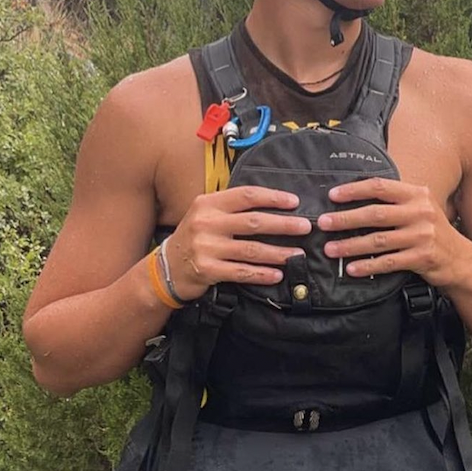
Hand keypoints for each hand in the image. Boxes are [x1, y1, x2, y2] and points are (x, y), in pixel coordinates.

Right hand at [166, 186, 311, 299]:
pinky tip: (277, 274)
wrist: (166, 267)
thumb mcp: (205, 214)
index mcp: (209, 204)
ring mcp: (206, 247)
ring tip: (298, 254)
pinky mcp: (208, 270)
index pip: (247, 196)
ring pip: (251, 249)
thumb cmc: (194, 237)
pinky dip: (262, 274)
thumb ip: (231, 207)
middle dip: (283, 225)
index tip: (294, 202)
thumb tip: (272, 205)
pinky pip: (242, 272)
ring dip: (278, 252)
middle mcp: (207, 223)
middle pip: (254, 222)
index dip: (273, 198)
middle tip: (305, 227)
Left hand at [317, 177, 459, 286]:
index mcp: (417, 194)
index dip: (354, 190)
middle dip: (346, 219)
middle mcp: (420, 212)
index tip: (333, 195)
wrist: (460, 259)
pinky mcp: (422, 257)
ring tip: (331, 249)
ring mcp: (422, 235)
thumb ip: (395, 200)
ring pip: (378, 240)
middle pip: (376, 214)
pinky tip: (352, 268)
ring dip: (351, 245)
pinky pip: (388, 262)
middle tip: (323, 223)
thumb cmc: (432, 231)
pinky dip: (368, 266)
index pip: (380, 187)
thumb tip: (354, 196)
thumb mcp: (419, 207)